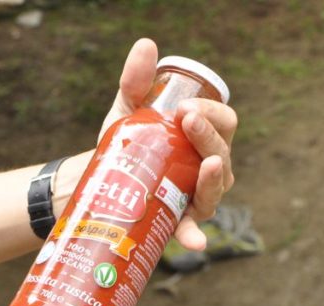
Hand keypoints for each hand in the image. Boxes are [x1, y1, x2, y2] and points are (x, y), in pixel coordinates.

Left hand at [101, 39, 237, 251]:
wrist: (99, 182)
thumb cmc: (128, 143)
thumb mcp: (129, 111)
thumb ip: (137, 81)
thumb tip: (146, 46)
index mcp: (205, 138)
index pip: (224, 122)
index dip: (211, 114)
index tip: (186, 108)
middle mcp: (210, 169)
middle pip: (224, 153)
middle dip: (208, 136)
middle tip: (187, 121)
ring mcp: (198, 198)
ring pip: (216, 189)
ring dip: (213, 178)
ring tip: (208, 165)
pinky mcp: (178, 224)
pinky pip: (190, 231)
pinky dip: (194, 236)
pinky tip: (195, 242)